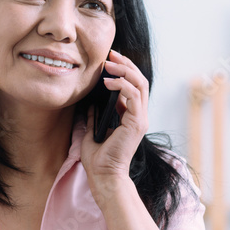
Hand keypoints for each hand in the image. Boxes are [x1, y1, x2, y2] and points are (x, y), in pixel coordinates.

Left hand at [81, 49, 148, 195]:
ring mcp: (140, 119)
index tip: (108, 61)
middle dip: (126, 64)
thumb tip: (89, 103)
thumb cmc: (98, 159)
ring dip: (125, 70)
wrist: (103, 175)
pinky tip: (107, 82)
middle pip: (140, 80)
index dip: (122, 71)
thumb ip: (94, 116)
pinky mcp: (136, 122)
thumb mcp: (92, 131)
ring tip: (109, 64)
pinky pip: (133, 95)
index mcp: (130, 116)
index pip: (133, 86)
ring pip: (140, 84)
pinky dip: (122, 84)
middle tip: (110, 54)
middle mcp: (138, 116)